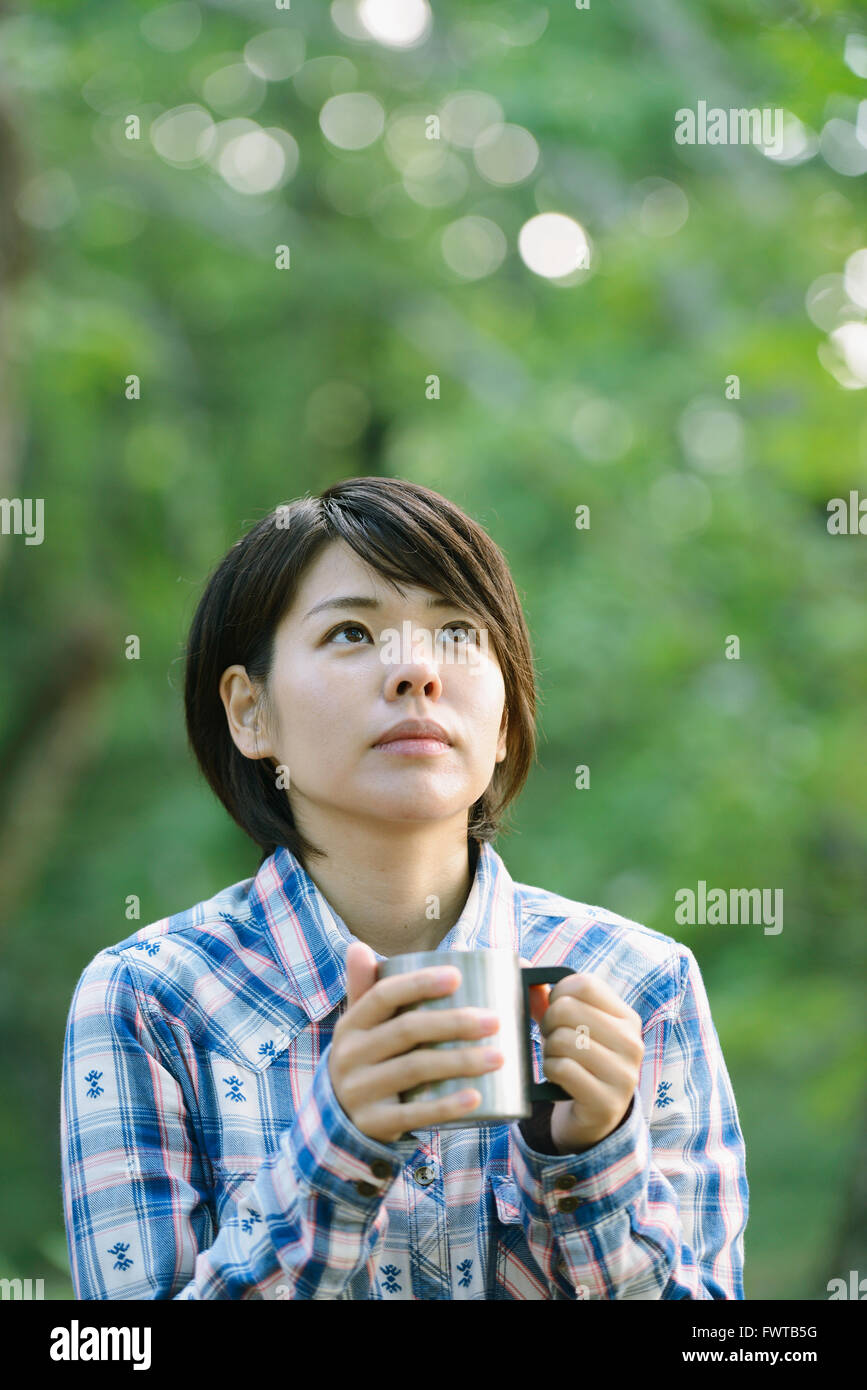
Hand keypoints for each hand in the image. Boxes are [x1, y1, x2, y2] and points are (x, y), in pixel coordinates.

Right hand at [329, 942, 505, 1143]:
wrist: (338, 1119)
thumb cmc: (365, 1059)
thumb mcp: (359, 1026)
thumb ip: (365, 988)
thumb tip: (358, 946)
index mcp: (351, 1024)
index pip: (382, 995)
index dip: (419, 983)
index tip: (457, 976)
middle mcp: (350, 1055)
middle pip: (407, 1031)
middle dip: (454, 1022)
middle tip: (494, 1020)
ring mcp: (360, 1091)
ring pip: (415, 1070)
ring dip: (461, 1061)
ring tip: (499, 1056)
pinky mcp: (374, 1124)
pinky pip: (414, 1114)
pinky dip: (447, 1106)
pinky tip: (476, 1097)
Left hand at [526, 970, 643, 1154]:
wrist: (592, 1115)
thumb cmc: (578, 1060)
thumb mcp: (572, 1026)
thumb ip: (548, 997)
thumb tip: (521, 965)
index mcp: (627, 1017)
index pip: (584, 984)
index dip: (558, 993)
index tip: (555, 1010)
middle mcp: (632, 1043)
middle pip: (569, 1009)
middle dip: (548, 1023)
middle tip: (551, 1038)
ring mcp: (623, 1074)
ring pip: (564, 1040)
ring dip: (548, 1050)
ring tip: (556, 1057)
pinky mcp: (607, 1102)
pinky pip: (563, 1069)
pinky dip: (550, 1070)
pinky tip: (557, 1076)